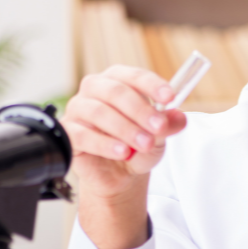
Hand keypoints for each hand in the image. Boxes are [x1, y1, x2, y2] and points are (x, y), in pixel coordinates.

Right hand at [61, 65, 186, 248]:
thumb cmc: (138, 144)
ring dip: (125, 129)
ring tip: (144, 144)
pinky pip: (83, 135)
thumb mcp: (159, 135)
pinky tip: (123, 152)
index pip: (134, 76)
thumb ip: (168, 124)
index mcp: (119, 79)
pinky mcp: (68, 132)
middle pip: (115, 92)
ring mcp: (78, 108)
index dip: (152, 85)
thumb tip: (179, 117)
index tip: (170, 97)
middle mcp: (95, 89)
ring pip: (98, 112)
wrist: (120, 173)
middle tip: (158, 128)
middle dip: (140, 110)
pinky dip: (105, 144)